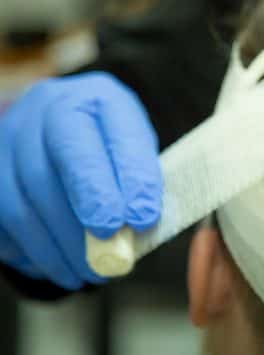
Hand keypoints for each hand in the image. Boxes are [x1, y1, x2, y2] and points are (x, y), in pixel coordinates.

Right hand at [0, 72, 161, 288]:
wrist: (71, 125)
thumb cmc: (115, 141)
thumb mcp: (139, 147)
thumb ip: (139, 178)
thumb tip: (138, 224)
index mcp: (92, 98)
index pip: (93, 140)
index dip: (114, 183)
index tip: (140, 220)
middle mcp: (41, 111)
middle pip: (47, 175)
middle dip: (81, 226)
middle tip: (110, 261)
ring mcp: (7, 141)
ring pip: (19, 205)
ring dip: (55, 249)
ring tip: (88, 274)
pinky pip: (0, 223)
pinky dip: (30, 252)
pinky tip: (57, 266)